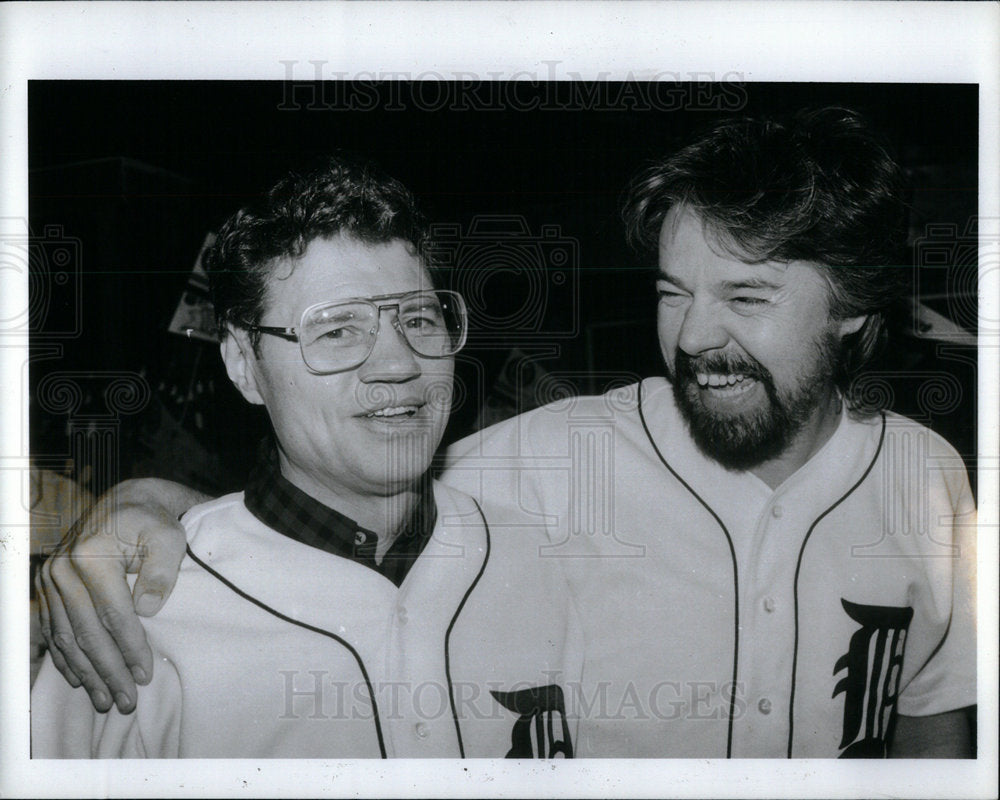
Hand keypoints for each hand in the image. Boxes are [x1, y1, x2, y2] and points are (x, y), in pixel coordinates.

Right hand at [35, 479, 202, 712]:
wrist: (126, 503)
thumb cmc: (153, 521)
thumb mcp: (169, 535)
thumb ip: (163, 569)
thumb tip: (147, 609)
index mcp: (90, 554)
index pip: (112, 613)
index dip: (130, 647)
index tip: (144, 674)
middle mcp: (62, 568)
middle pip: (86, 631)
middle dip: (107, 670)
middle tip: (126, 700)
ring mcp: (49, 579)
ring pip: (66, 637)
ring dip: (86, 672)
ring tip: (106, 699)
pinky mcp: (47, 587)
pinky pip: (54, 630)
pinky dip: (65, 658)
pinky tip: (80, 680)